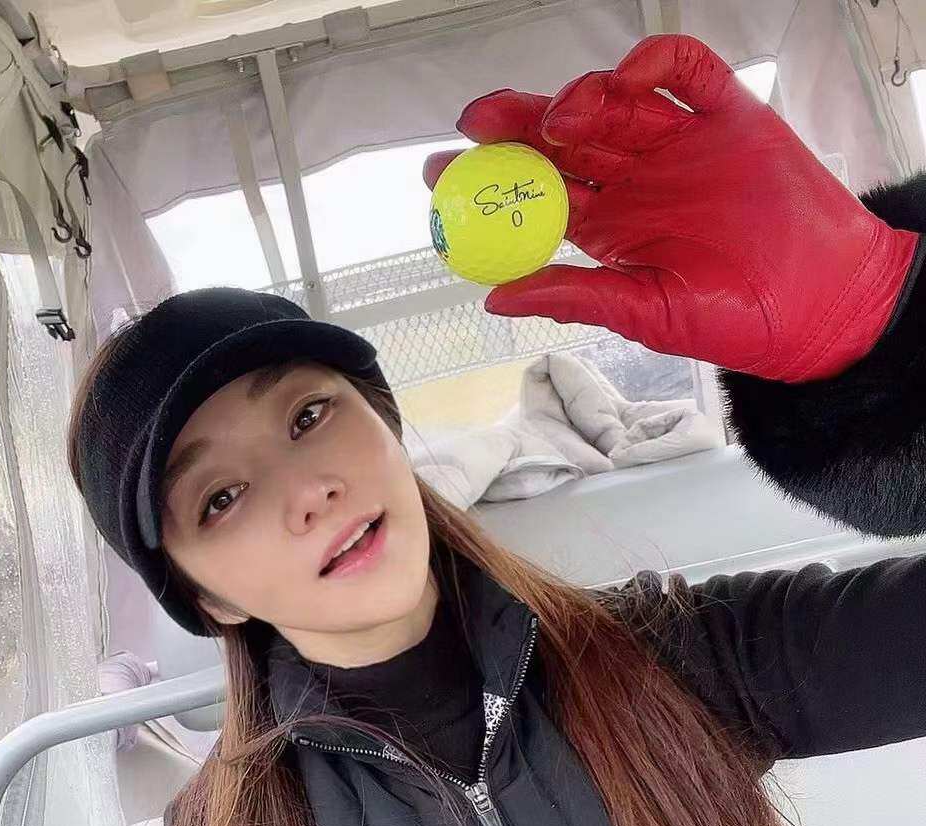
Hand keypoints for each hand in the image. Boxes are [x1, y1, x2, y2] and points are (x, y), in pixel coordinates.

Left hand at [423, 34, 921, 381]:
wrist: (819, 307)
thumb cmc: (734, 321)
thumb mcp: (642, 315)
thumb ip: (573, 296)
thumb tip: (494, 296)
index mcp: (611, 229)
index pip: (538, 196)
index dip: (492, 184)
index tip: (444, 181)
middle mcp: (638, 181)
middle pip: (563, 141)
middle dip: (515, 129)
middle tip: (474, 125)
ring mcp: (680, 146)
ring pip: (614, 104)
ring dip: (576, 99)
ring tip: (558, 119)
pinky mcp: (728, 118)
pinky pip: (686, 75)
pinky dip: (653, 66)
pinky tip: (625, 79)